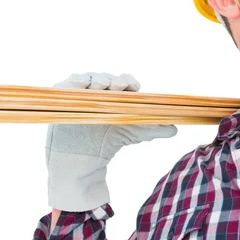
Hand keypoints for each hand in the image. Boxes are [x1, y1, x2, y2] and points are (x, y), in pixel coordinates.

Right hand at [45, 72, 177, 211]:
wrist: (82, 162)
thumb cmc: (107, 143)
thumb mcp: (131, 134)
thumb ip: (152, 129)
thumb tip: (175, 129)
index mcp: (115, 95)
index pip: (124, 81)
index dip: (129, 82)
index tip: (135, 89)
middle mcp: (98, 91)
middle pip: (107, 77)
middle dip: (115, 81)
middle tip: (119, 87)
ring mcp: (80, 93)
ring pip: (90, 77)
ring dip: (98, 79)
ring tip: (103, 87)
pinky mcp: (63, 97)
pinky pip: (68, 83)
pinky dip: (76, 81)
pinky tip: (83, 85)